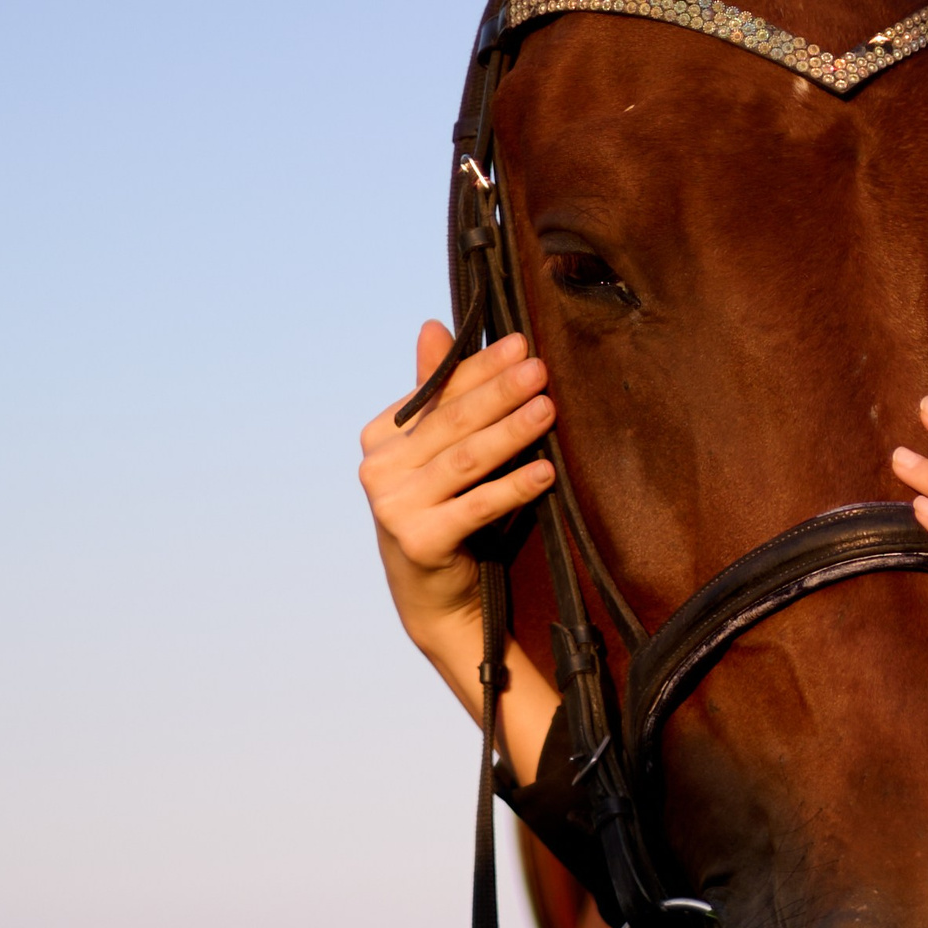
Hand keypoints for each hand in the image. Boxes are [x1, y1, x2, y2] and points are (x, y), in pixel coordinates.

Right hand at [359, 323, 560, 771]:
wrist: (439, 601)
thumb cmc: (448, 515)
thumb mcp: (440, 454)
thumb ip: (437, 394)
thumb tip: (434, 326)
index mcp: (381, 438)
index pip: (437, 393)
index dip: (479, 367)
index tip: (519, 342)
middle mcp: (378, 469)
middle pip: (452, 422)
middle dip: (499, 391)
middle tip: (540, 367)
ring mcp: (394, 507)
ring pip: (465, 460)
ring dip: (511, 432)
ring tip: (549, 409)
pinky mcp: (418, 541)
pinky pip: (476, 507)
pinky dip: (514, 488)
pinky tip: (547, 473)